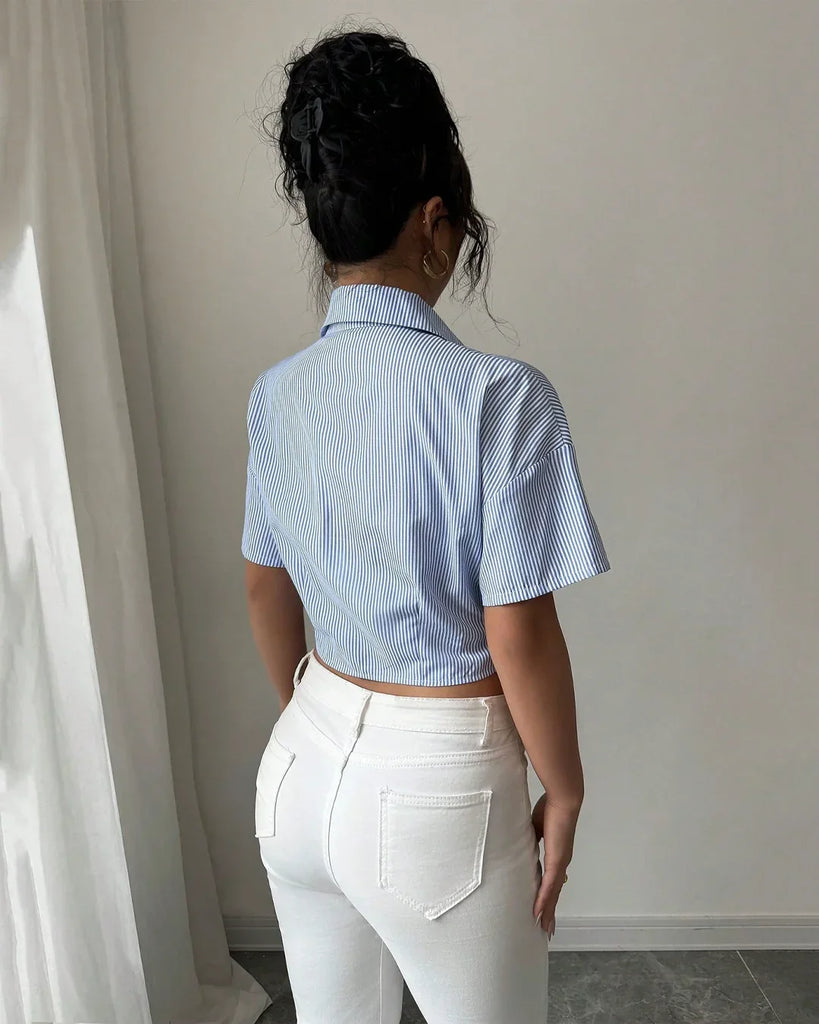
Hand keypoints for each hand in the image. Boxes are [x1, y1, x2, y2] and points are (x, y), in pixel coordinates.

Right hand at [531, 792, 578, 938]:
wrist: (563, 800)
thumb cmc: (550, 808)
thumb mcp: (536, 826)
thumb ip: (531, 837)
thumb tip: (520, 841)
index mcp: (557, 854)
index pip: (552, 881)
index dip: (549, 896)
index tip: (546, 908)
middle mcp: (561, 862)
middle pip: (554, 893)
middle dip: (550, 911)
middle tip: (547, 929)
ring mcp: (560, 864)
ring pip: (552, 894)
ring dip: (548, 912)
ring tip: (544, 928)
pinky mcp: (557, 861)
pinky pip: (548, 886)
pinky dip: (543, 901)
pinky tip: (538, 914)